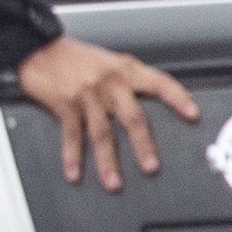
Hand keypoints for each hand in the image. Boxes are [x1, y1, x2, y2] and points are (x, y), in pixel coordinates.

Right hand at [15, 34, 195, 192]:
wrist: (39, 48)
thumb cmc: (76, 57)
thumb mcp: (110, 62)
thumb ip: (128, 81)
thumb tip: (149, 103)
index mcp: (126, 70)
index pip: (160, 83)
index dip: (178, 98)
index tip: (193, 114)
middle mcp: (110, 82)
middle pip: (132, 118)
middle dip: (142, 145)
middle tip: (151, 167)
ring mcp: (87, 95)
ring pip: (101, 133)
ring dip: (107, 161)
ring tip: (114, 183)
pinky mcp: (65, 104)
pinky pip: (71, 136)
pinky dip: (72, 157)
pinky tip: (75, 173)